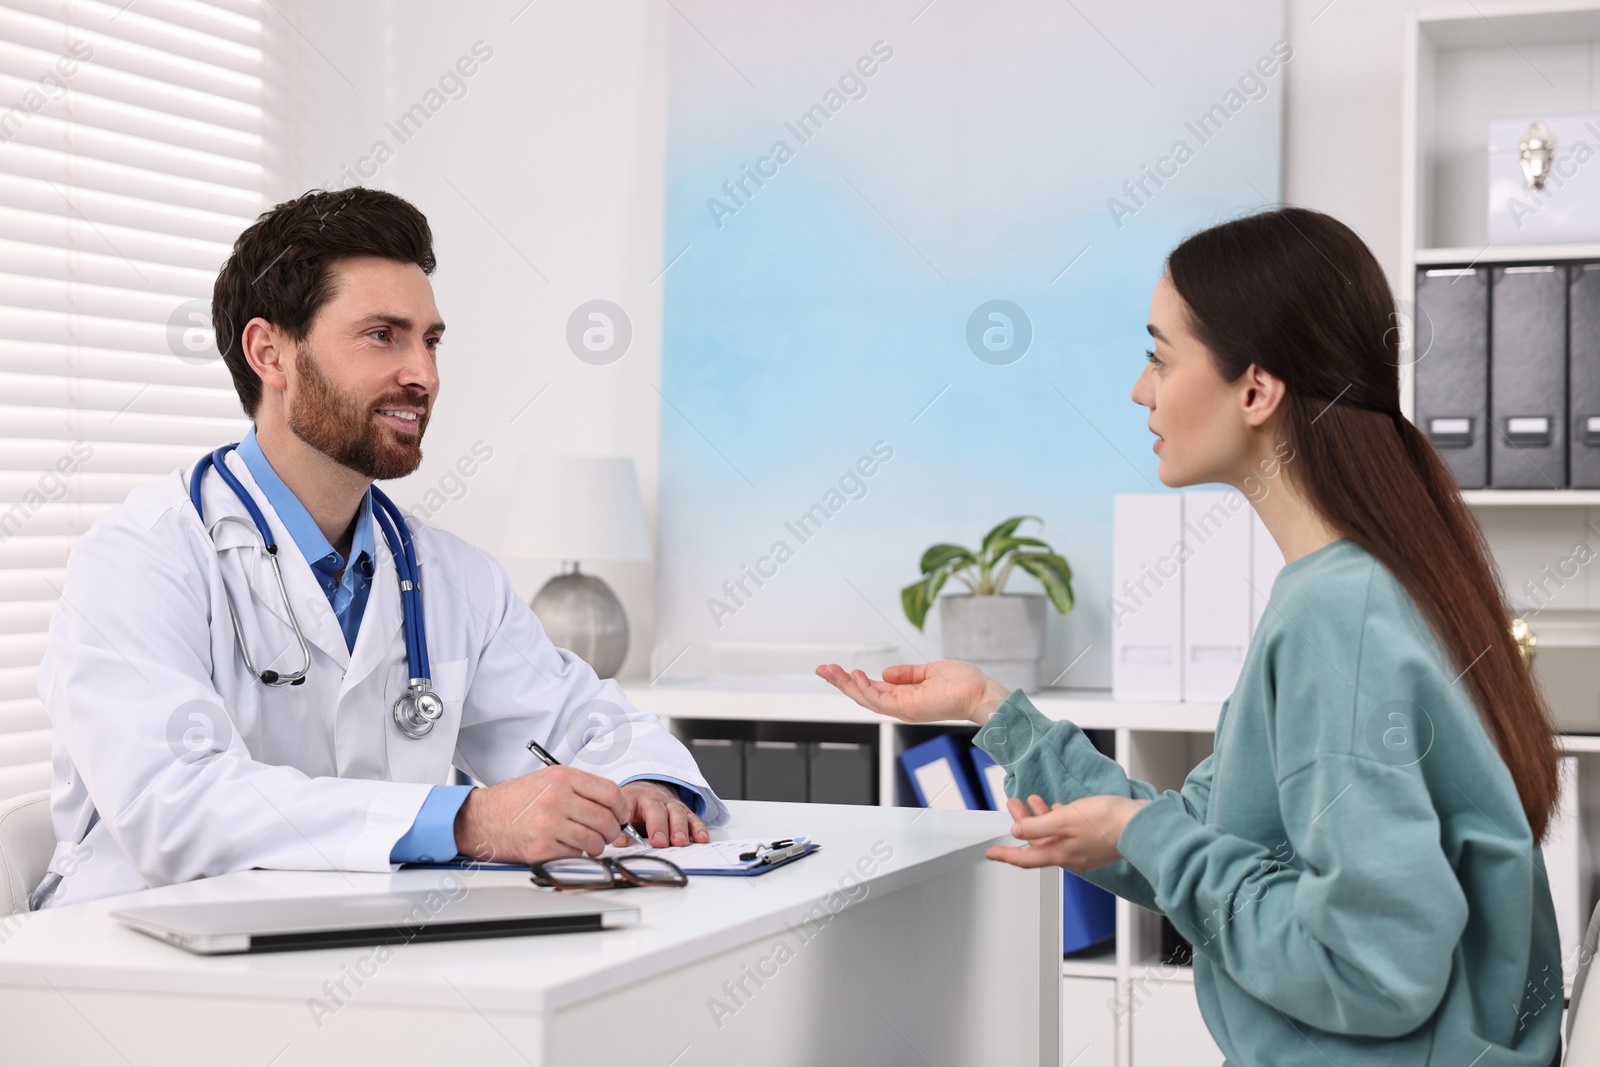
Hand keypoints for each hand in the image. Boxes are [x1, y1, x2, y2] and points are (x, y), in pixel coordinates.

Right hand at [453, 765, 629, 863]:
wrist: (480, 818)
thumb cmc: (516, 800)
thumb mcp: (548, 779)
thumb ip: (581, 788)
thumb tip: (616, 806)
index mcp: (562, 777)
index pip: (610, 792)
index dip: (622, 808)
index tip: (621, 816)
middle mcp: (556, 798)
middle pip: (606, 819)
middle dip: (612, 831)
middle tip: (607, 834)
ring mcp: (548, 824)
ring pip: (594, 841)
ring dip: (596, 846)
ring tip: (587, 843)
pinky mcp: (541, 849)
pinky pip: (576, 856)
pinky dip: (576, 856)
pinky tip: (566, 848)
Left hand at [619, 780, 708, 848]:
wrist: (646, 791)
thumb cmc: (633, 806)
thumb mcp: (621, 814)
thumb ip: (620, 829)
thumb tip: (621, 842)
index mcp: (635, 799)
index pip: (633, 808)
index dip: (641, 824)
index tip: (641, 840)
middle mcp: (655, 799)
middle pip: (659, 811)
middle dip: (661, 827)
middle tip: (661, 842)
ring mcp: (671, 805)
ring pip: (678, 814)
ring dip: (681, 829)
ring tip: (681, 842)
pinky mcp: (684, 812)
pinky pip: (693, 819)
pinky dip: (698, 829)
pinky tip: (701, 838)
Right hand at [814, 659, 1012, 724]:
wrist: (980, 693)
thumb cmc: (963, 684)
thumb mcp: (929, 672)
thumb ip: (907, 674)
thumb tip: (885, 673)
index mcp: (905, 696)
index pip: (872, 689)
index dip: (852, 680)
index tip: (836, 668)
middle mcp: (900, 705)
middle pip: (863, 695)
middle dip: (841, 683)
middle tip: (822, 669)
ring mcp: (903, 709)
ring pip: (866, 699)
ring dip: (847, 685)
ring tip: (831, 671)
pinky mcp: (908, 708)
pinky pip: (880, 700)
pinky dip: (865, 689)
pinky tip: (855, 677)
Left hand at [985, 794, 1151, 871]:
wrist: (1141, 824)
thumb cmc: (1108, 822)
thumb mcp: (1065, 820)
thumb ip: (1039, 826)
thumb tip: (1018, 831)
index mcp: (1061, 854)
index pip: (1025, 858)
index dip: (1006, 855)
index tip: (991, 853)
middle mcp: (1071, 856)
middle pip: (1038, 842)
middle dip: (1022, 823)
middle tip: (1013, 805)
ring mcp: (1083, 849)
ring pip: (1053, 834)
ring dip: (1039, 816)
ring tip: (1031, 799)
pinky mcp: (1094, 841)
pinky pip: (1068, 832)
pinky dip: (1058, 819)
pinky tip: (1057, 808)